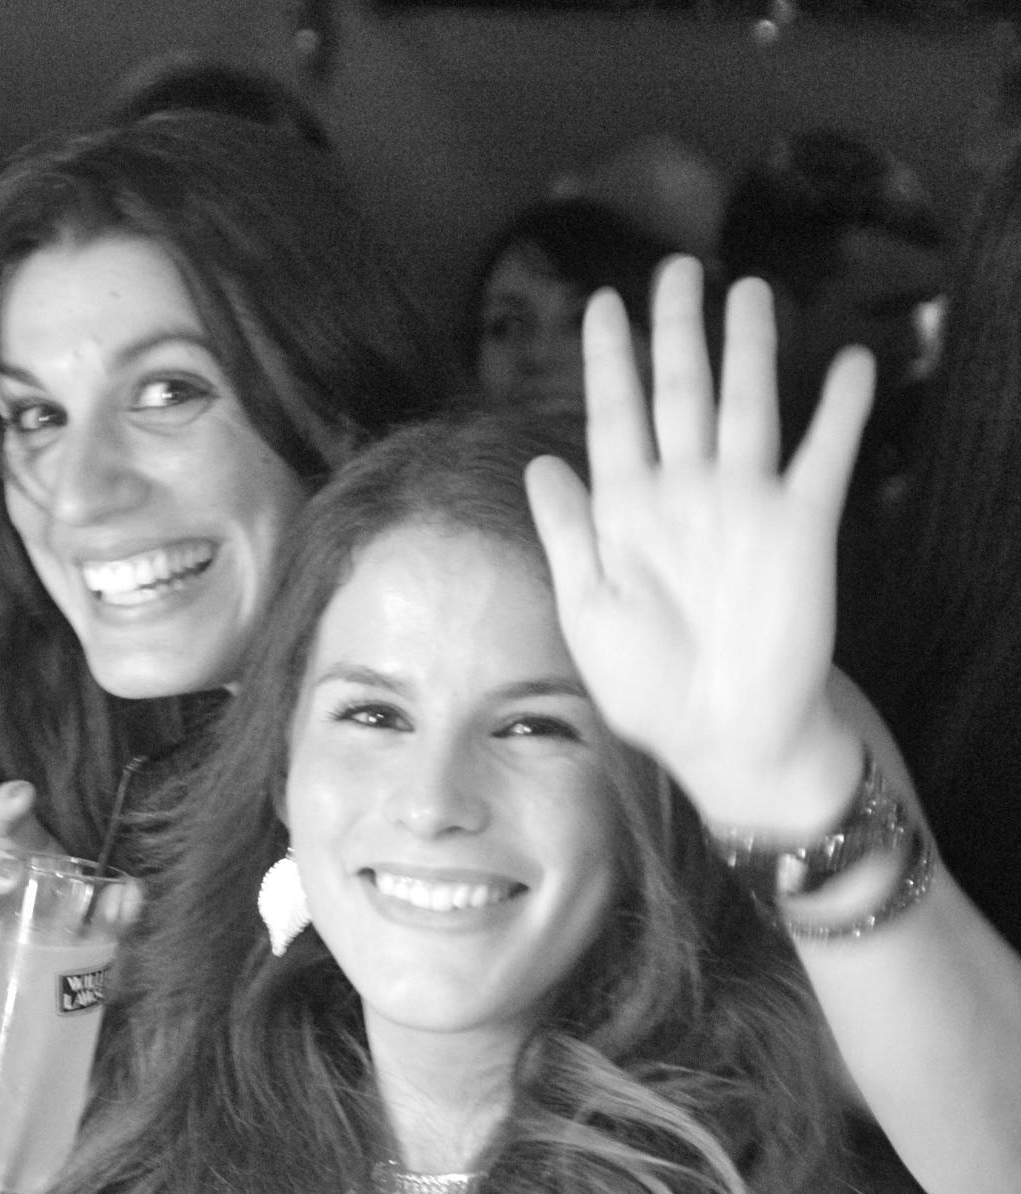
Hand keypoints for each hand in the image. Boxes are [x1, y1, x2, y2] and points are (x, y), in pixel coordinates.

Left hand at [524, 256, 874, 830]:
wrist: (720, 733)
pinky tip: (846, 363)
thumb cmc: (644, 682)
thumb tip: (540, 463)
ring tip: (747, 291)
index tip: (602, 305)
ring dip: (748, 349)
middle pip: (679, 391)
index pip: (612, 415)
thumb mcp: (587, 607)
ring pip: (746, 405)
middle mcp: (685, 492)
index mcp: (626, 508)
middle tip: (676, 266)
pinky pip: (822, 456)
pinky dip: (837, 411)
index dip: (608, 359)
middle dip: (676, 330)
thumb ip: (567, 531)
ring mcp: (744, 502)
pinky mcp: (801, 526)